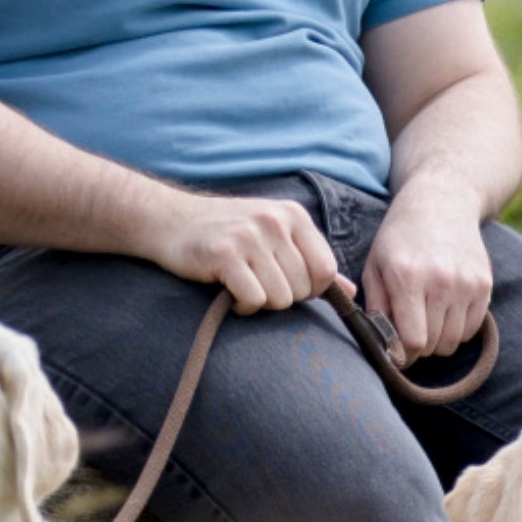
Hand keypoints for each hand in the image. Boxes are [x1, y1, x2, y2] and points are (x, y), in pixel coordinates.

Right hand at [139, 191, 344, 311]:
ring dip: (260, 302)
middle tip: (255, 281)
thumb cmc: (226, 231)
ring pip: (280, 298)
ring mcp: (249, 237)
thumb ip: (311, 261)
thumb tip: (351, 292)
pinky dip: (242, 306)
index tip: (285, 283)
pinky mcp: (224, 255)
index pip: (326, 270)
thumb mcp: (274, 236)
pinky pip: (253, 300)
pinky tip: (228, 291)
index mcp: (293, 215)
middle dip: (280, 296)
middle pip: (302, 289)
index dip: (309, 289)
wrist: (170, 220)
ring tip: (241, 284)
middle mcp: (274, 221)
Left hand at [360, 178, 492, 358]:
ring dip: (439, 340)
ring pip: (454, 341)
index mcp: (407, 277)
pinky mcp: (485, 284)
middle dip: (419, 347)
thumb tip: (381, 346)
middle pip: (434, 345)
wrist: (441, 202)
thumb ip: (375, 307)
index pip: (413, 341)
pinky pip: (472, 328)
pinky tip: (445, 311)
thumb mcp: (374, 266)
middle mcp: (441, 282)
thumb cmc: (400, 237)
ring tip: (427, 321)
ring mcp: (467, 283)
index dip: (402, 354)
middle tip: (410, 333)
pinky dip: (458, 329)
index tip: (396, 351)